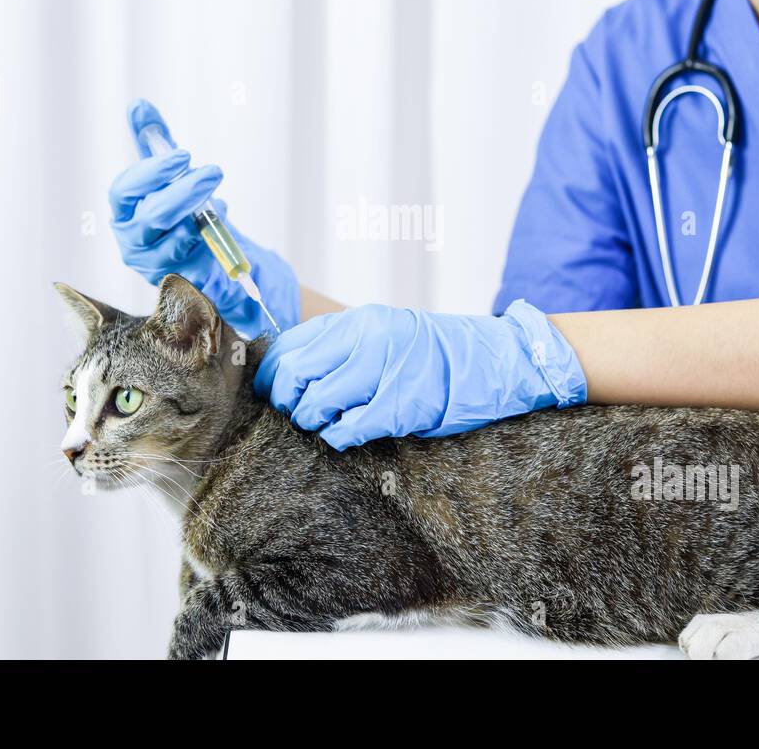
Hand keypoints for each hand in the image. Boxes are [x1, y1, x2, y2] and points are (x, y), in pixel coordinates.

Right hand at [109, 99, 299, 336]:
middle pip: (151, 216)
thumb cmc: (185, 210)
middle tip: (214, 172)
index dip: (151, 172)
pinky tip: (222, 228)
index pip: (124, 190)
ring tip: (220, 204)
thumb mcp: (172, 173)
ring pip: (174, 242)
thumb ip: (154, 140)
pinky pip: (196, 263)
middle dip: (184, 192)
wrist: (214, 254)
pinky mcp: (183, 284)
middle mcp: (133, 241)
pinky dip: (212, 243)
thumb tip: (138, 105)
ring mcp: (156, 266)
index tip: (182, 155)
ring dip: (201, 218)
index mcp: (125, 211)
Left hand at [253, 300, 587, 449]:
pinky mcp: (399, 406)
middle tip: (298, 412)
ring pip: (315, 404)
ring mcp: (383, 371)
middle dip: (288, 401)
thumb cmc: (426, 352)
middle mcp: (365, 339)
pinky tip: (347, 434)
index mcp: (357, 320)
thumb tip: (287, 369)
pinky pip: (346, 429)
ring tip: (326, 423)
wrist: (485, 360)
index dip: (273, 375)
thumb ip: (338, 342)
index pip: (290, 345)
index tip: (274, 392)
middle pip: (295, 375)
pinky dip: (338, 437)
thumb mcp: (379, 331)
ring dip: (313, 421)